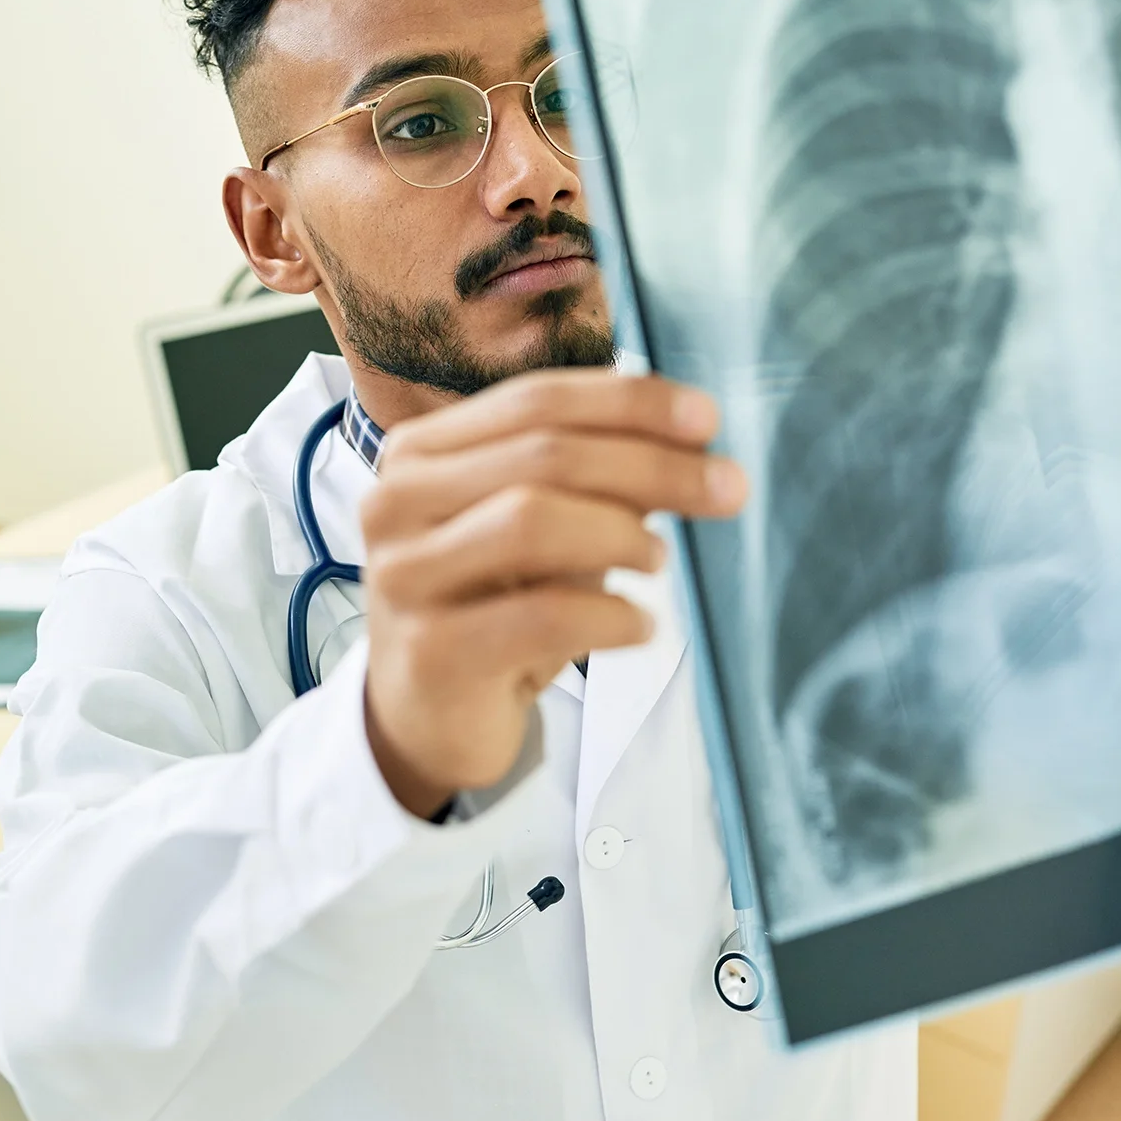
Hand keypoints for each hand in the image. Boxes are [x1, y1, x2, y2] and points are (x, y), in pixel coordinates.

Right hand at [356, 370, 747, 816]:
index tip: (707, 419)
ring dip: (621, 533)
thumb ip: (591, 479)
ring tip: (658, 559)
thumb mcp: (534, 528)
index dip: (628, 403)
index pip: (534, 401)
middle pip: (541, 455)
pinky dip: (610, 614)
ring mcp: (404, 577)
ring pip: (532, 520)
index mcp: (419, 452)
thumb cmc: (489, 608)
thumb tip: (691, 441)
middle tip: (727, 488)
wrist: (424, 719)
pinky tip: (639, 625)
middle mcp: (394, 502)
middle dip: (650, 464)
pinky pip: (543, 615)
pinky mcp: (431, 652)